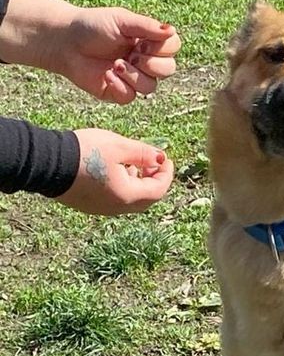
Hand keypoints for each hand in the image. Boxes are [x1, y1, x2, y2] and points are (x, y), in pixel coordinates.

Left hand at [0, 0, 179, 103]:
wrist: (65, 42)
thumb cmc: (92, 26)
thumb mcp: (121, 20)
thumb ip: (147, 26)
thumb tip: (172, 30)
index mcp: (148, 41)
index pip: (173, 47)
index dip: (163, 48)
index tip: (142, 41)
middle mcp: (145, 60)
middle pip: (169, 69)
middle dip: (152, 64)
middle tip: (132, 54)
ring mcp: (134, 78)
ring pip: (151, 86)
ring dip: (134, 75)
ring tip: (115, 64)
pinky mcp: (120, 93)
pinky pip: (131, 97)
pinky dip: (120, 86)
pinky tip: (107, 75)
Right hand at [58, 129, 174, 214]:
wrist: (46, 163)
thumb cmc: (84, 152)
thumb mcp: (118, 146)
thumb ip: (143, 153)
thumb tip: (160, 157)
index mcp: (128, 196)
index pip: (159, 190)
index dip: (166, 173)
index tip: (166, 158)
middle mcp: (117, 208)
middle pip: (147, 198)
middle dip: (154, 180)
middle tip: (152, 162)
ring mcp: (102, 209)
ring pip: (131, 200)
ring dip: (138, 183)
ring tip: (132, 163)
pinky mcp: (89, 206)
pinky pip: (115, 199)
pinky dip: (123, 187)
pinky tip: (115, 169)